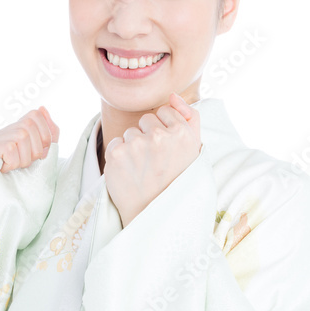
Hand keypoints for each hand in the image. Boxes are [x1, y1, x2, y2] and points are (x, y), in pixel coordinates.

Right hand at [0, 106, 58, 182]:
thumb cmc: (19, 182)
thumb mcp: (40, 157)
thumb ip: (47, 135)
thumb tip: (43, 108)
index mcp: (10, 132)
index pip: (34, 115)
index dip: (45, 133)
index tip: (42, 153)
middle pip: (28, 126)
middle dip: (35, 150)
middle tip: (26, 165)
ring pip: (20, 136)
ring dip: (24, 159)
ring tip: (14, 169)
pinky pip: (9, 148)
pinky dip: (13, 163)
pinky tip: (4, 171)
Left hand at [104, 92, 201, 227]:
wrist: (156, 215)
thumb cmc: (177, 181)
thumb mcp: (194, 150)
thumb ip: (190, 117)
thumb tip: (172, 95)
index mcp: (183, 133)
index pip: (165, 111)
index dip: (165, 131)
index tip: (167, 151)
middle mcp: (160, 136)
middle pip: (146, 120)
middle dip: (148, 137)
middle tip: (155, 163)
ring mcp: (136, 145)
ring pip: (130, 132)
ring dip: (133, 148)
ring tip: (143, 170)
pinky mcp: (116, 154)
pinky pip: (115, 143)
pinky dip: (119, 157)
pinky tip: (130, 173)